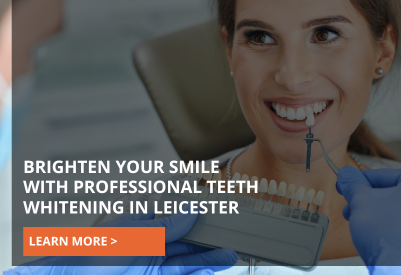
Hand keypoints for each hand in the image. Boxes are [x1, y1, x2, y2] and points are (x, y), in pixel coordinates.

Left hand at [5, 212, 237, 274]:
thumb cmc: (91, 256)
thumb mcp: (134, 235)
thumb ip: (166, 225)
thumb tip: (189, 209)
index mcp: (139, 226)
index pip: (175, 218)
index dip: (196, 218)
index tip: (217, 218)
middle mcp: (145, 245)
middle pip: (184, 241)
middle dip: (207, 240)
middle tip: (231, 239)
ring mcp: (149, 266)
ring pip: (185, 261)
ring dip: (207, 259)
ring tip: (229, 255)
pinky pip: (180, 274)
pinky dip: (197, 272)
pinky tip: (210, 269)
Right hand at [336, 166, 400, 273]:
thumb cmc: (386, 235)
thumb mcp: (361, 201)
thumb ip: (353, 184)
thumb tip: (345, 174)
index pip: (386, 175)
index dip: (360, 182)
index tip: (347, 185)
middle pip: (396, 195)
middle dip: (370, 202)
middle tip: (352, 209)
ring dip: (381, 217)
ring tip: (363, 226)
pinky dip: (396, 233)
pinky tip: (380, 241)